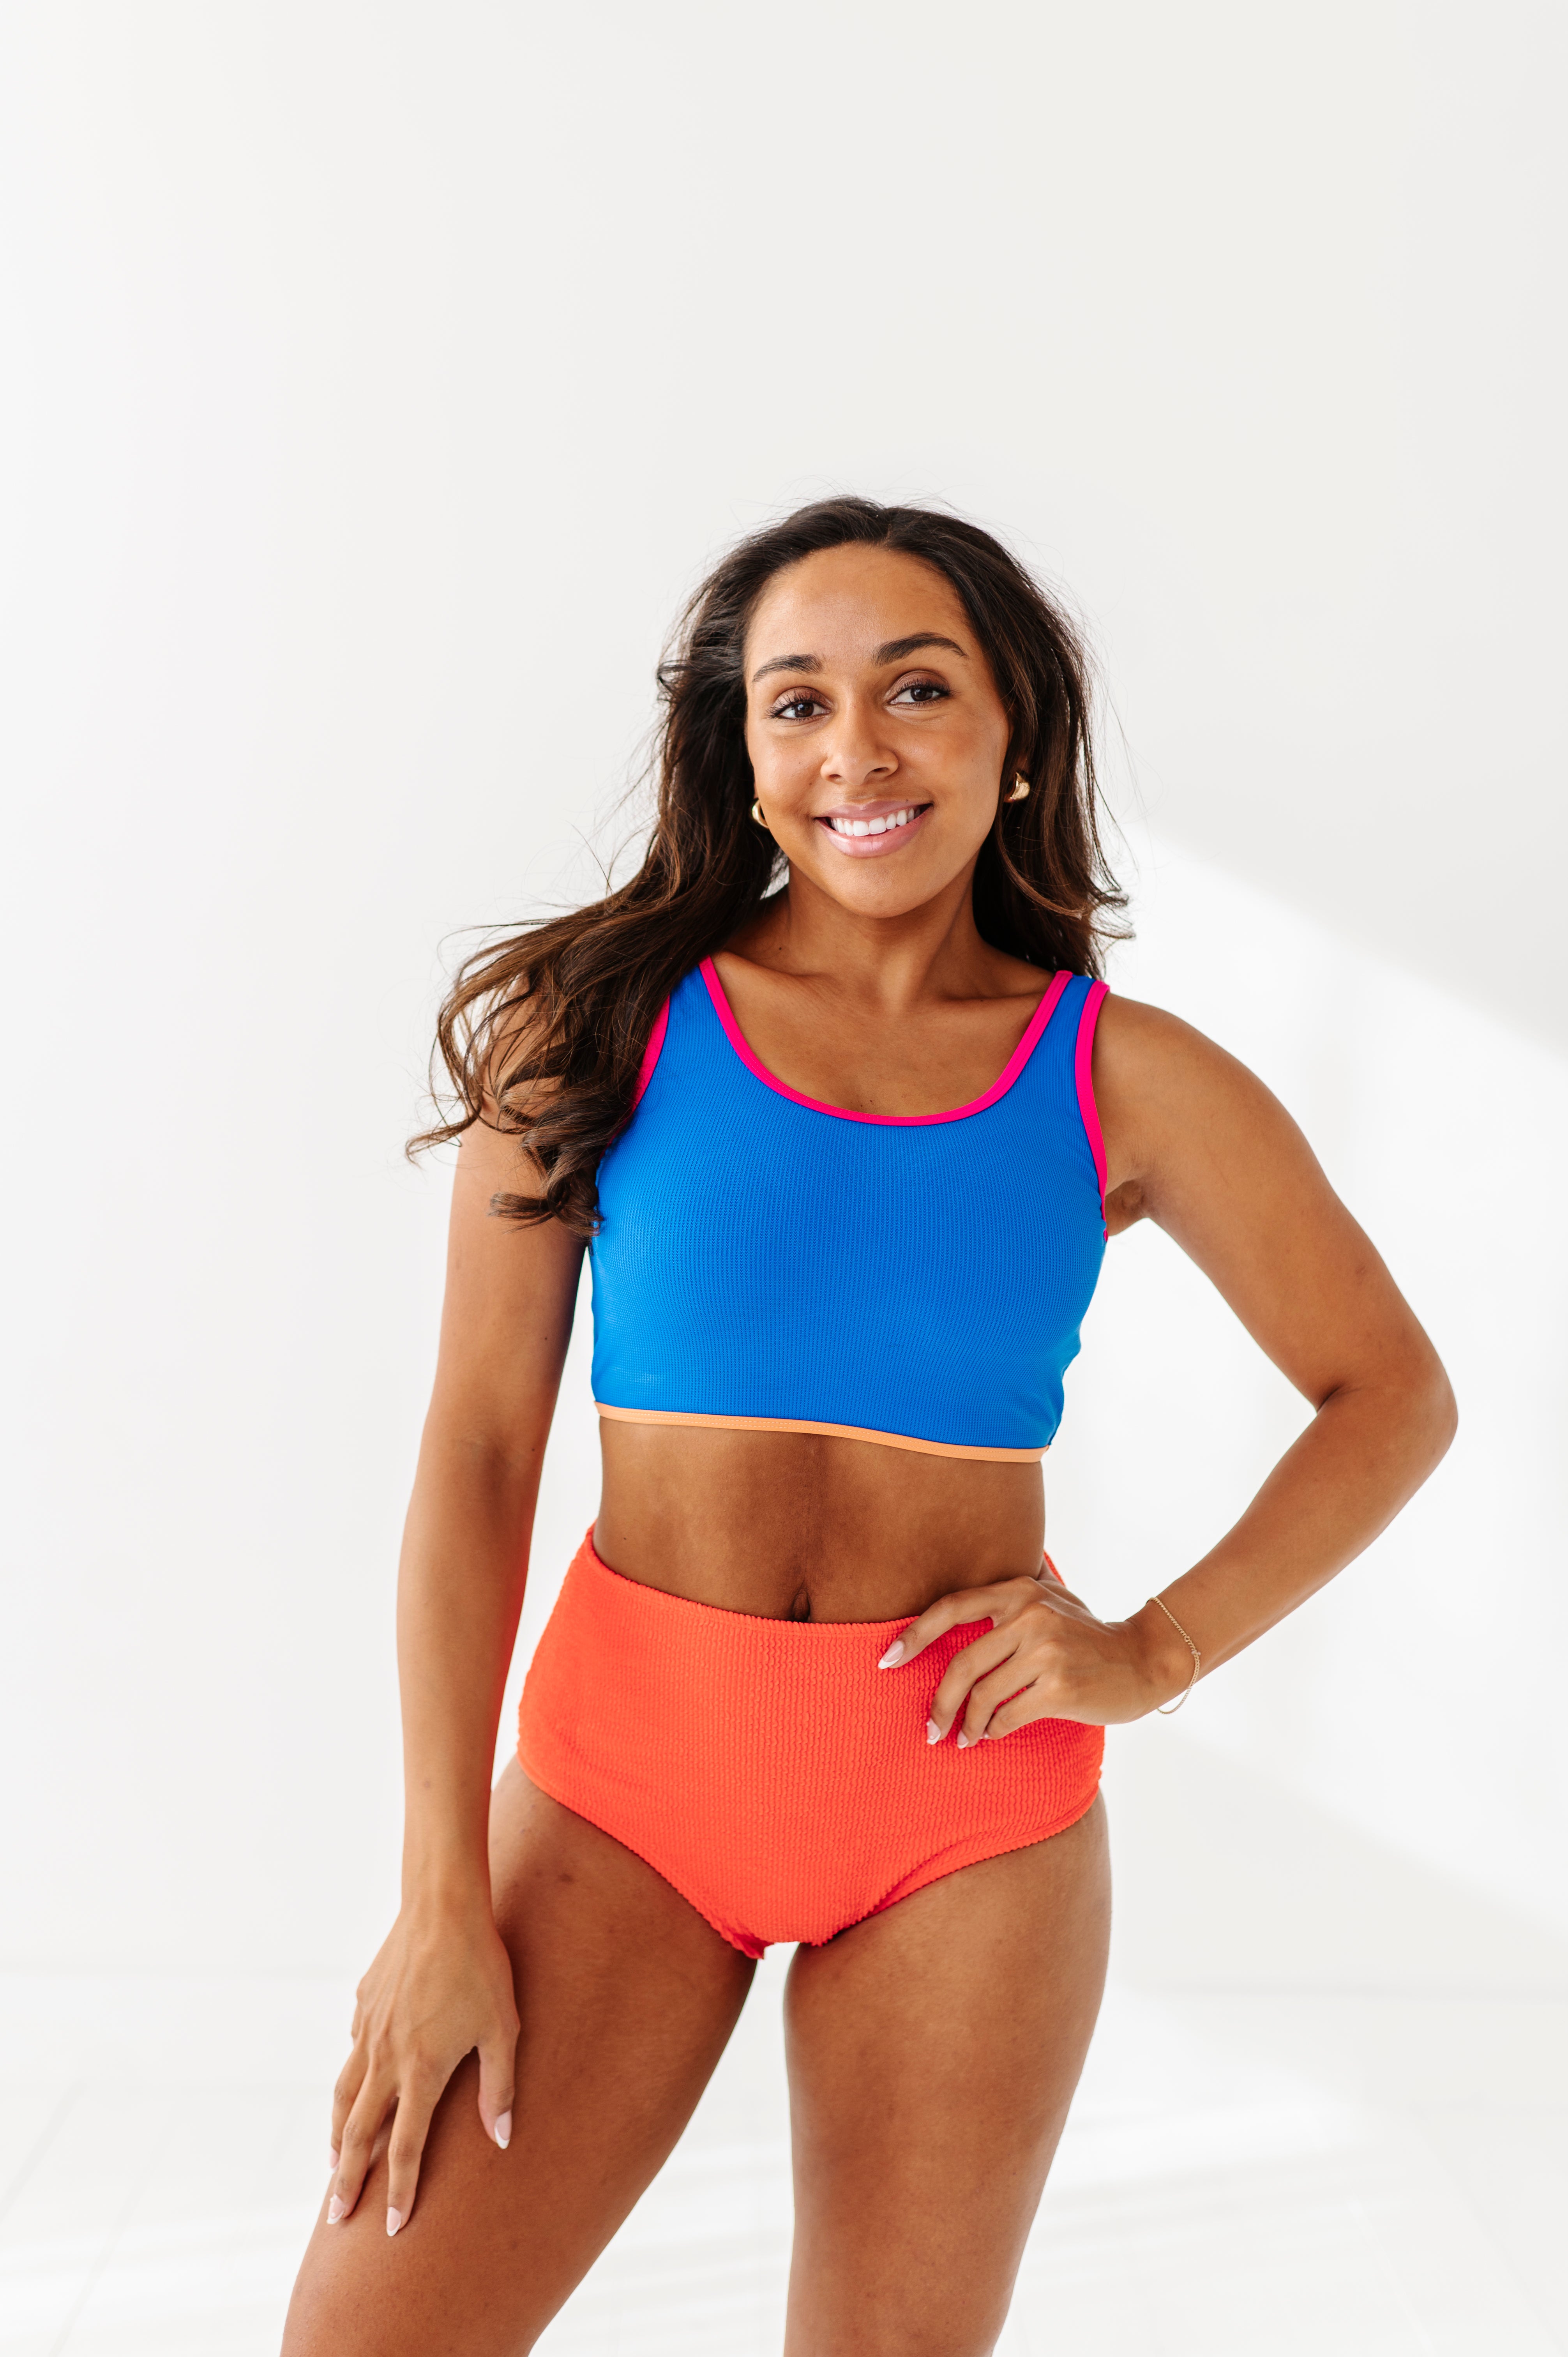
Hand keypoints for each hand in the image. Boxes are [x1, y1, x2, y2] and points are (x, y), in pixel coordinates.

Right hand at [327, 1895, 519, 2236]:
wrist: (442, 1906)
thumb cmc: (481, 1966)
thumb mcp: (503, 2028)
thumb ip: (500, 2087)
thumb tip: (502, 2138)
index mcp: (421, 2070)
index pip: (405, 2147)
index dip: (399, 2191)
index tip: (392, 2228)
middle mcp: (385, 2057)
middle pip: (358, 2133)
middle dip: (348, 2180)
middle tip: (338, 2216)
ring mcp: (368, 2029)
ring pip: (344, 2094)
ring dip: (337, 2133)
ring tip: (333, 2162)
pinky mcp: (362, 2003)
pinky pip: (353, 2049)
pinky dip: (351, 2075)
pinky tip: (358, 2081)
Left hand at [879, 1564, 1178, 1738]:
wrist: (1144, 1660)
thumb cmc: (1089, 1637)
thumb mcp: (1051, 1602)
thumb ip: (1008, 1605)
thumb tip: (948, 1624)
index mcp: (1021, 1590)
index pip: (953, 1607)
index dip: (914, 1634)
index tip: (887, 1660)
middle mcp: (1031, 1615)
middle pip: (962, 1663)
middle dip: (939, 1702)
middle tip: (930, 1727)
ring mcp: (1047, 1650)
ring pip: (983, 1695)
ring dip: (967, 1725)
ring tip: (963, 1739)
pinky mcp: (1061, 1686)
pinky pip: (1008, 1716)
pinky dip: (994, 1731)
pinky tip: (992, 1736)